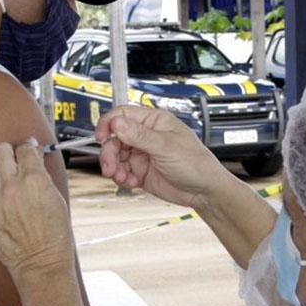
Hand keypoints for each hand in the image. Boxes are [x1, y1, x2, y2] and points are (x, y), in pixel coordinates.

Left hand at [0, 139, 73, 283]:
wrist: (41, 262)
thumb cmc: (54, 233)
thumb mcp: (56, 197)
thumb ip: (42, 175)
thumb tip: (33, 157)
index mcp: (35, 180)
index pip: (25, 148)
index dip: (28, 147)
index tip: (28, 150)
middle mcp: (11, 187)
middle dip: (7, 152)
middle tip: (11, 161)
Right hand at [96, 106, 230, 208]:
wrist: (204, 191)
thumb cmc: (196, 163)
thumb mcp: (166, 147)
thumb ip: (139, 136)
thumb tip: (117, 122)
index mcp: (154, 122)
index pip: (123, 115)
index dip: (109, 124)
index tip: (102, 137)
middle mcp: (146, 136)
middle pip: (115, 138)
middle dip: (109, 153)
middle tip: (110, 167)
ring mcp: (142, 154)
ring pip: (115, 156)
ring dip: (114, 167)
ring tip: (121, 177)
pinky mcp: (140, 171)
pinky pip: (121, 171)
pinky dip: (122, 178)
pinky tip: (131, 182)